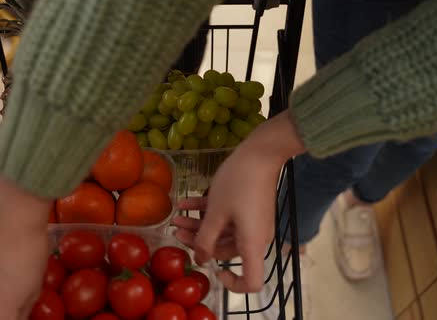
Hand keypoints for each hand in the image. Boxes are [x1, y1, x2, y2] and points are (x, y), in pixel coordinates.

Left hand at [172, 111, 303, 292]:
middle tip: (176, 232)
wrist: (260, 153)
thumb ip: (205, 239)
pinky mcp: (249, 208)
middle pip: (225, 251)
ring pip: (222, 232)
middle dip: (199, 242)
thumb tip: (200, 260)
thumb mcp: (216, 212)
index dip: (233, 284)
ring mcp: (252, 222)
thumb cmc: (239, 183)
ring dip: (199, 225)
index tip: (213, 270)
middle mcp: (254, 237)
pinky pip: (228, 217)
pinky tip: (185, 203)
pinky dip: (208, 212)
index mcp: (251, 244)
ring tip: (176, 217)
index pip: (251, 281)